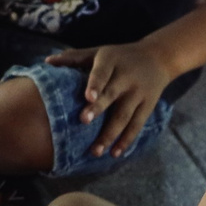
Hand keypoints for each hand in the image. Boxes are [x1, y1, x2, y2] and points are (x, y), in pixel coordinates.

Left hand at [45, 39, 176, 157]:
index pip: (102, 73)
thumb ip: (74, 57)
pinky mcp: (148, 106)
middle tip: (83, 121)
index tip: (87, 96)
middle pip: (112, 95)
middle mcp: (126, 77)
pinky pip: (136, 125)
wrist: (158, 57)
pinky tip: (115, 153)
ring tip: (96, 151)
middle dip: (99, 109)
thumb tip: (47, 62)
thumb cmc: (120, 56)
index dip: (95, 84)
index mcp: (111, 61)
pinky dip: (126, 140)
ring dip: (110, 134)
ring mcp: (138, 93)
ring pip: (124, 116)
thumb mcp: (100, 51)